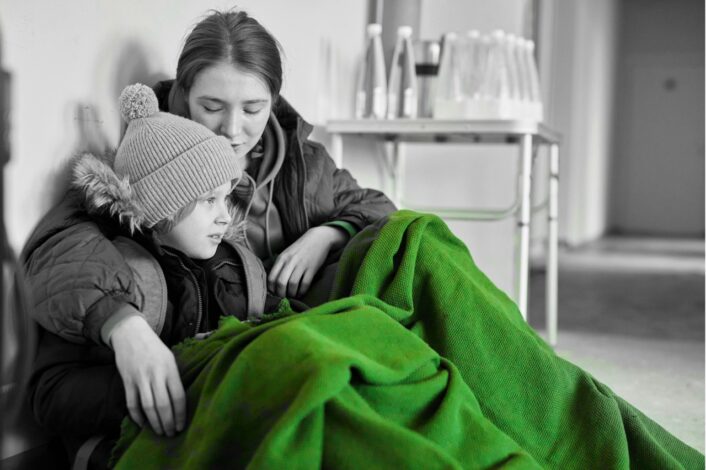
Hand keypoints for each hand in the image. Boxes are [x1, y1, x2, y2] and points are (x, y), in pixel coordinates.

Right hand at [110, 315, 185, 436]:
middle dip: (168, 423)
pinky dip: (137, 416)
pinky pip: (132, 403)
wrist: (131, 334)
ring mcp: (140, 378)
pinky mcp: (127, 381)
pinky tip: (143, 424)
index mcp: (170, 369)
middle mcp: (156, 374)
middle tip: (171, 434)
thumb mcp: (169, 358)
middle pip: (163, 405)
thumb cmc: (154, 347)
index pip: (178, 396)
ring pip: (148, 407)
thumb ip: (173, 377)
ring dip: (154, 423)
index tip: (182, 426)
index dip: (181, 414)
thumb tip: (178, 401)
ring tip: (160, 432)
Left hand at [268, 226, 346, 297]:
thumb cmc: (301, 248)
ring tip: (292, 295)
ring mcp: (302, 265)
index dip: (272, 288)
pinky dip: (302, 291)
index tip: (275, 292)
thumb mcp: (287, 253)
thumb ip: (280, 265)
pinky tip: (301, 292)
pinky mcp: (312, 268)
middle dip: (281, 293)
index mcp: (282, 258)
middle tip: (283, 297)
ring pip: (292, 284)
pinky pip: (305, 284)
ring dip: (291, 293)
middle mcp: (290, 261)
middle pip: (281, 282)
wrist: (319, 238)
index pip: (272, 277)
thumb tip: (273, 282)